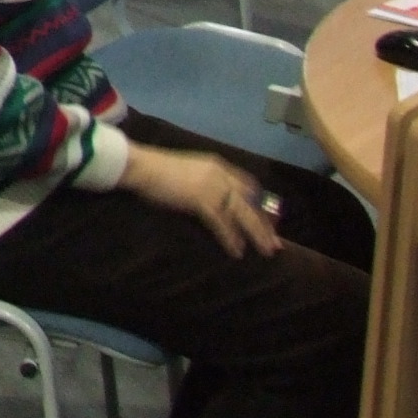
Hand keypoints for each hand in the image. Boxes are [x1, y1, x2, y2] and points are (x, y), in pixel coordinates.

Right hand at [119, 143, 281, 258]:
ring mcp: (212, 188)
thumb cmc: (158, 169)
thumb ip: (205, 181)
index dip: (260, 205)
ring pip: (242, 214)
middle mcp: (220, 176)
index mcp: (218, 166)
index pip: (249, 187)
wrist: (142, 166)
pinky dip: (231, 238)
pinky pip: (222, 224)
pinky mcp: (201, 200)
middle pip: (250, 203)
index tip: (268, 220)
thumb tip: (213, 199)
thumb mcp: (189, 171)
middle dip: (265, 225)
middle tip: (276, 243)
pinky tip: (237, 251)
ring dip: (256, 234)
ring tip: (265, 251)